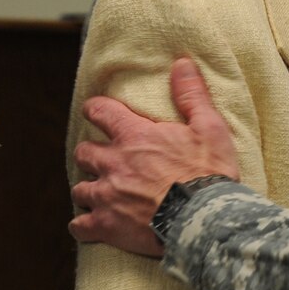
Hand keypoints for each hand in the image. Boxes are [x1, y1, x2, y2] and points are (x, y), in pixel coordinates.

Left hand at [68, 57, 239, 255]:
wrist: (204, 219)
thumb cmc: (208, 173)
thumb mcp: (209, 128)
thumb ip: (191, 95)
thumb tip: (182, 63)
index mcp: (135, 137)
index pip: (101, 112)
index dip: (96, 110)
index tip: (95, 112)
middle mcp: (114, 164)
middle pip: (84, 152)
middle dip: (91, 154)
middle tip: (104, 160)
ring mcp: (107, 196)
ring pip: (79, 189)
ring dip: (88, 190)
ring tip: (100, 195)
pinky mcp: (106, 226)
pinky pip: (79, 225)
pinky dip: (82, 225)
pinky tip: (89, 226)